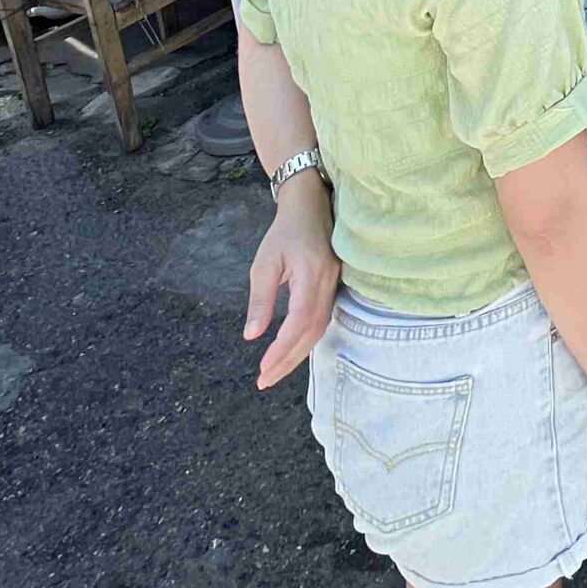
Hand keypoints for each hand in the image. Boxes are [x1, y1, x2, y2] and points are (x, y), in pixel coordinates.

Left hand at [244, 176, 339, 389]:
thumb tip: (252, 336)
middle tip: (264, 381)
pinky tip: (292, 350)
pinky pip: (323, 320)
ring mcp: (335, 285)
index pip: (300, 320)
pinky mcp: (334, 287)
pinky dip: (306, 340)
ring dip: (297, 354)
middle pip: (312, 332)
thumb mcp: (264, 264)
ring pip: (320, 329)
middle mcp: (328, 282)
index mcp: (310, 273)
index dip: (283, 348)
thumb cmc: (283, 233)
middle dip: (288, 360)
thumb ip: (260, 300)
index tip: (262, 368)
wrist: (310, 206)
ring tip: (274, 372)